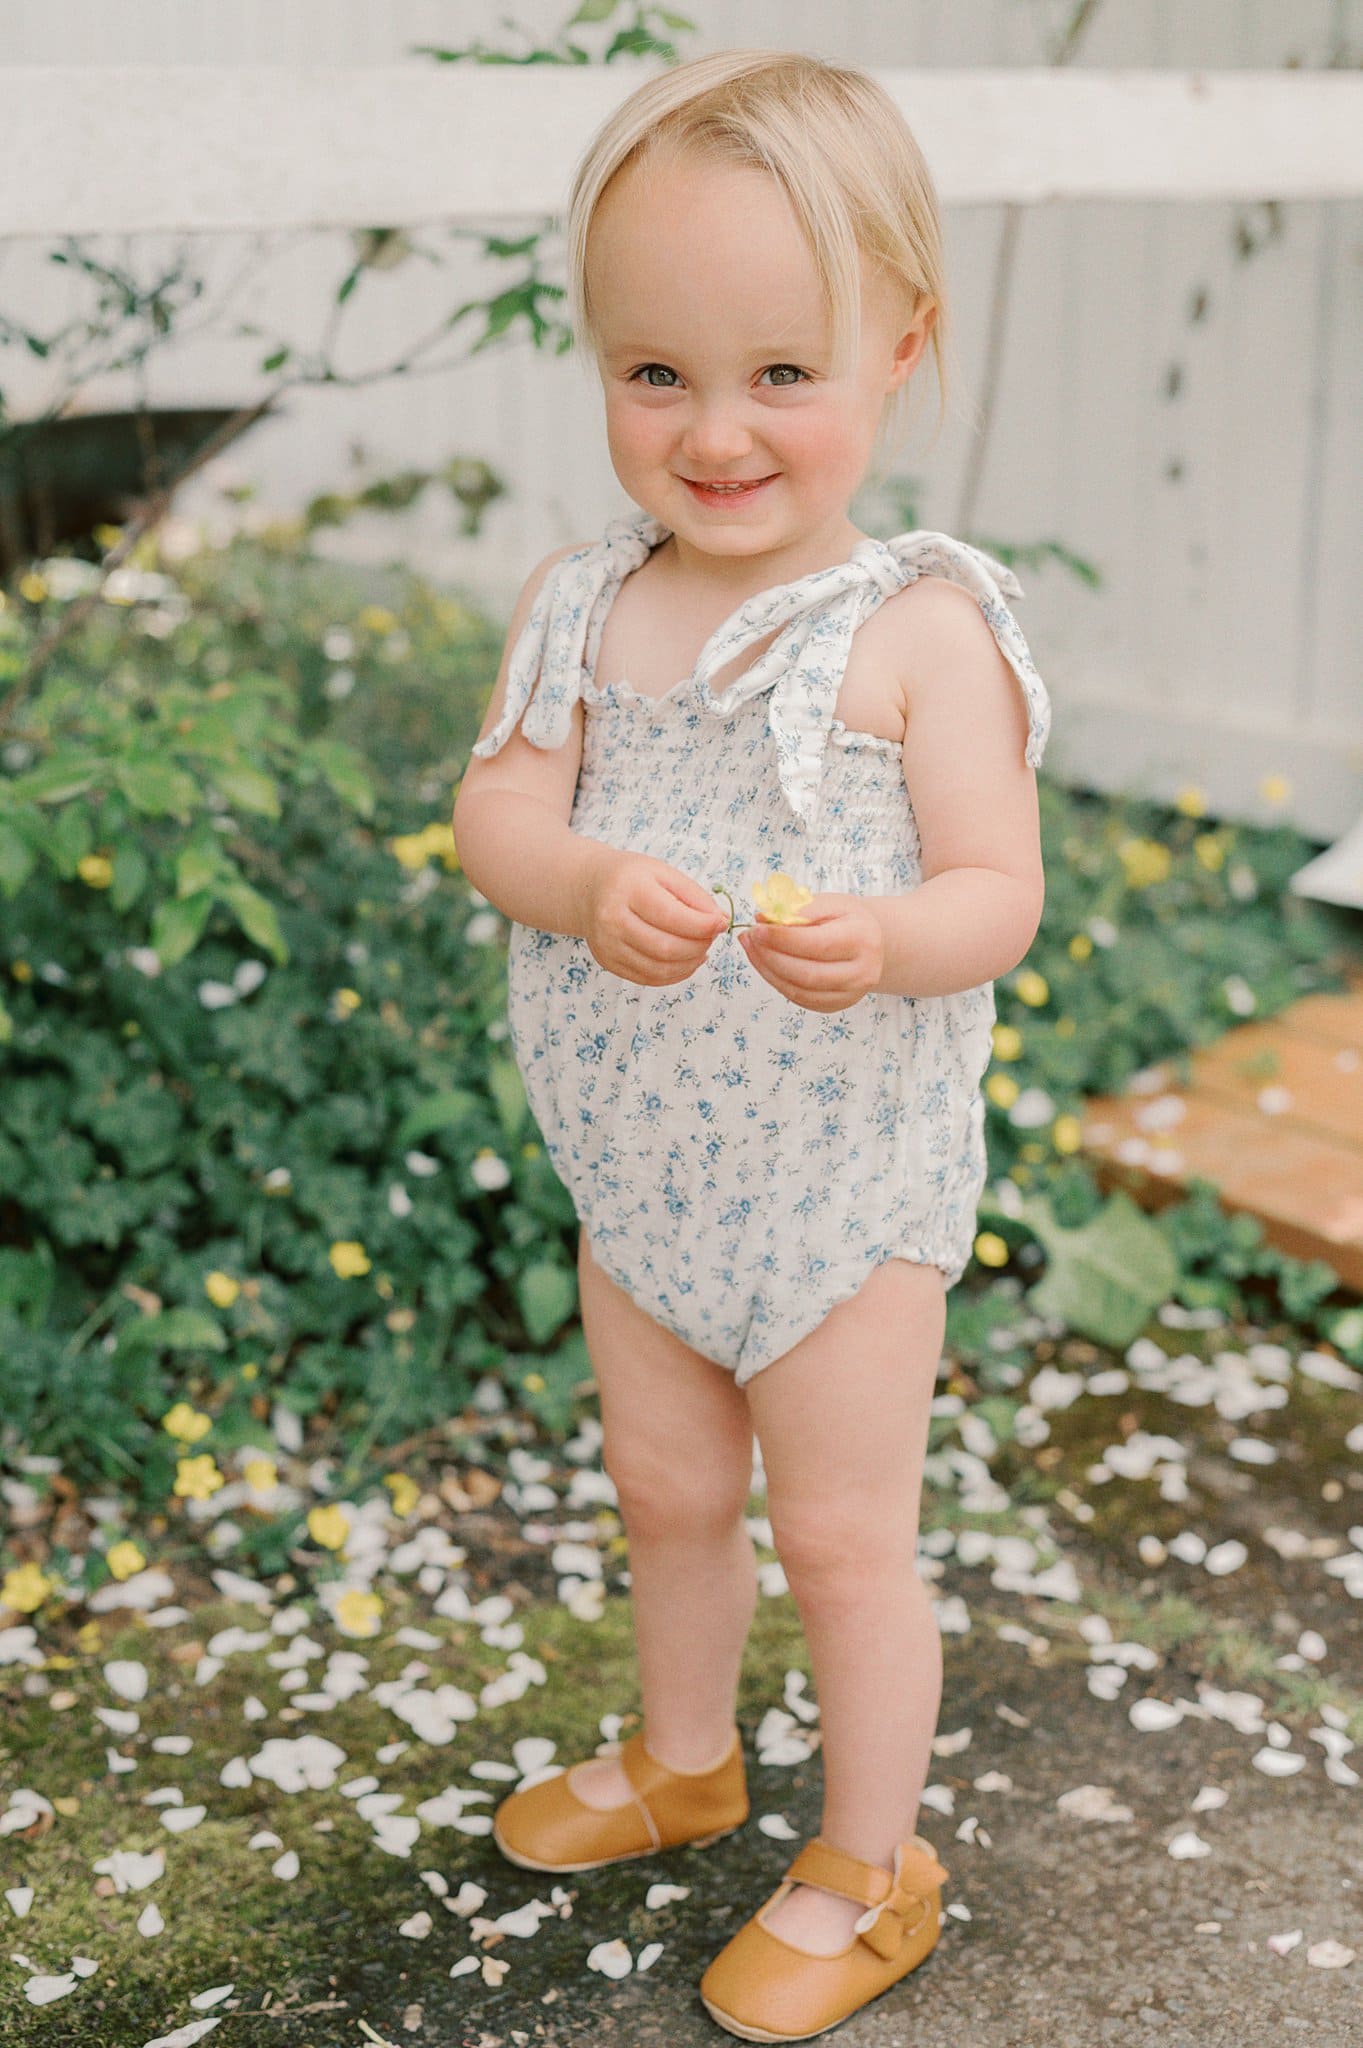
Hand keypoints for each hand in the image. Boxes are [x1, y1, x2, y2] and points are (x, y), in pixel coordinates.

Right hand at [581, 849, 728, 985]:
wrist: (589, 889)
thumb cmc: (630, 877)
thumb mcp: (663, 873)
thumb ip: (694, 896)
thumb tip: (720, 921)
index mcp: (628, 890)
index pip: (672, 917)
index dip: (703, 925)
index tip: (720, 924)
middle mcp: (612, 919)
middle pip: (666, 947)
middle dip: (698, 946)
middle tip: (711, 937)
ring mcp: (607, 945)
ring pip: (658, 969)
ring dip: (689, 964)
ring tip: (701, 950)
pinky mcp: (607, 962)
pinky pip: (647, 978)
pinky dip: (673, 974)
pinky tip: (685, 961)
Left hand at [737, 892, 884, 1010]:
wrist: (870, 941)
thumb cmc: (847, 919)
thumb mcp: (829, 903)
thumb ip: (798, 909)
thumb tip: (763, 918)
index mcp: (862, 939)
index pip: (817, 944)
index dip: (782, 939)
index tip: (757, 928)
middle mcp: (862, 972)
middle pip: (806, 973)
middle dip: (770, 957)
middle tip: (749, 938)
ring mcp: (850, 993)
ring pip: (799, 991)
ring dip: (767, 970)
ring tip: (752, 948)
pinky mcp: (836, 1005)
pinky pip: (799, 999)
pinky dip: (776, 982)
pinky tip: (765, 963)